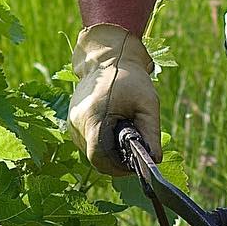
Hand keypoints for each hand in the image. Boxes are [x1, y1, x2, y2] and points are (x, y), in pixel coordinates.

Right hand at [68, 23, 161, 170]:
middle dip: (116, 161)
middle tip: (134, 153)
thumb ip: (151, 133)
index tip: (134, 166)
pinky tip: (115, 130)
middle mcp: (77, 123)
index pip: (100, 158)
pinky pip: (87, 143)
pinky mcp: (72, 122)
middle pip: (96, 158)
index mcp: (94, 117)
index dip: (118, 168)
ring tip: (125, 134)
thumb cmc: (129, 78)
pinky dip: (102, 143)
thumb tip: (154, 161)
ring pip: (91, 152)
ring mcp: (72, 123)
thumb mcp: (147, 104)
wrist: (107, 58)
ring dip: (109, 152)